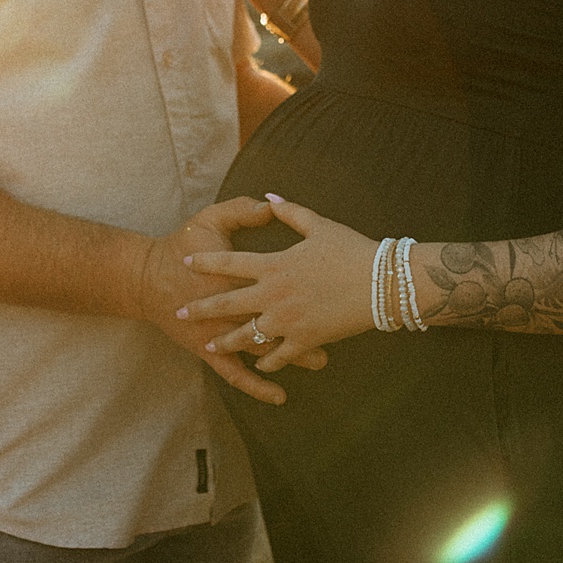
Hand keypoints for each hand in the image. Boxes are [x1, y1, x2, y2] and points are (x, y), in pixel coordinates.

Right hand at [138, 197, 325, 404]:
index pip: (278, 282)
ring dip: (292, 356)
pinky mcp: (208, 351)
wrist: (145, 277)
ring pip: (262, 349)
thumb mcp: (211, 220)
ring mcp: (219, 333)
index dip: (308, 286)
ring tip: (321, 359)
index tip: (335, 289)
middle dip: (308, 325)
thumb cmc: (180, 246)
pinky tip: (279, 396)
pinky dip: (258, 386)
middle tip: (339, 326)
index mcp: (236, 275)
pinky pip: (236, 375)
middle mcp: (231, 308)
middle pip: (277, 319)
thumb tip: (272, 205)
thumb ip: (242, 210)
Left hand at [179, 196, 378, 370]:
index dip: (205, 261)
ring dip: (226, 342)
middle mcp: (273, 294)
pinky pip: (277, 357)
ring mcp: (287, 321)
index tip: (185, 262)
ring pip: (246, 336)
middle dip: (201, 309)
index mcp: (274, 264)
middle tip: (180, 312)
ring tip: (210, 347)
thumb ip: (290, 212)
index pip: (229, 262)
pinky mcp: (303, 341)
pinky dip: (266, 363)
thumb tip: (269, 197)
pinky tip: (257, 365)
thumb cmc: (351, 251)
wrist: (381, 283)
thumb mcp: (319, 225)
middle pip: (226, 304)